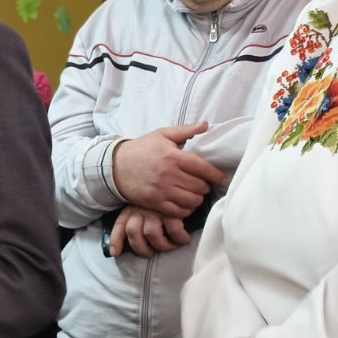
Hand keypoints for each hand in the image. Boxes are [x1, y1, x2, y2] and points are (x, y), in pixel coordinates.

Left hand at [108, 206, 189, 256]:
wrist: (180, 185)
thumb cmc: (162, 202)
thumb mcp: (144, 207)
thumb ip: (134, 223)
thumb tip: (117, 250)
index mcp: (132, 208)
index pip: (120, 225)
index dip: (116, 240)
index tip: (115, 252)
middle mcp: (141, 208)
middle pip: (133, 233)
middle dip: (142, 249)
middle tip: (151, 254)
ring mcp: (155, 210)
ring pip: (152, 235)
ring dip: (164, 246)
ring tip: (172, 246)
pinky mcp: (172, 210)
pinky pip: (174, 230)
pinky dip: (180, 238)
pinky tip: (184, 239)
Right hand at [112, 122, 226, 217]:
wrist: (115, 166)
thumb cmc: (141, 149)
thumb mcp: (162, 135)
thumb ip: (185, 130)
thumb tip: (205, 125)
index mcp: (173, 157)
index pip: (203, 169)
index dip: (216, 175)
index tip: (221, 179)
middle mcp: (169, 175)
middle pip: (200, 187)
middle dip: (205, 186)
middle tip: (203, 184)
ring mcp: (162, 191)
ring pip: (192, 201)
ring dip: (197, 199)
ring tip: (194, 194)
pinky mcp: (155, 203)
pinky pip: (179, 212)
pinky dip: (186, 209)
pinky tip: (184, 203)